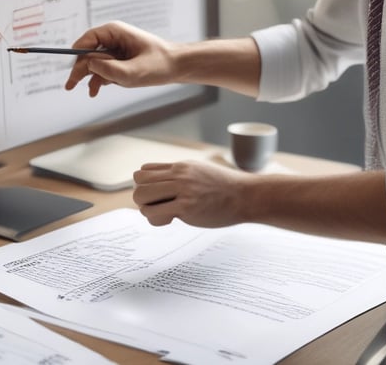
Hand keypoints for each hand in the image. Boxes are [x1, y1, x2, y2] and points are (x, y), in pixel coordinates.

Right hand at [64, 21, 176, 96]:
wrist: (177, 67)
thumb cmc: (160, 64)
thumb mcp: (134, 71)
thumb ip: (109, 69)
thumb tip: (88, 66)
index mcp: (114, 31)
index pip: (87, 39)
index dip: (77, 54)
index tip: (72, 70)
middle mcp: (112, 38)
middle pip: (88, 53)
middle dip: (80, 70)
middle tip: (70, 86)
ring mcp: (115, 49)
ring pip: (94, 63)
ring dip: (91, 77)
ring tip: (91, 92)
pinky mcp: (119, 60)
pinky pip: (102, 68)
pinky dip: (99, 79)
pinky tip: (95, 91)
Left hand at [132, 160, 251, 226]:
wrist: (247, 196)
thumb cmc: (225, 188)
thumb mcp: (201, 171)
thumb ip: (181, 176)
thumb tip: (163, 186)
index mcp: (181, 165)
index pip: (144, 170)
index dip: (146, 185)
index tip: (159, 196)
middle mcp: (179, 174)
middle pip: (138, 181)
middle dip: (144, 197)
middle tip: (159, 206)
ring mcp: (182, 189)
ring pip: (141, 196)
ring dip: (147, 208)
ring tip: (164, 214)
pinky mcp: (186, 207)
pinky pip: (153, 213)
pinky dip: (155, 219)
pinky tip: (171, 220)